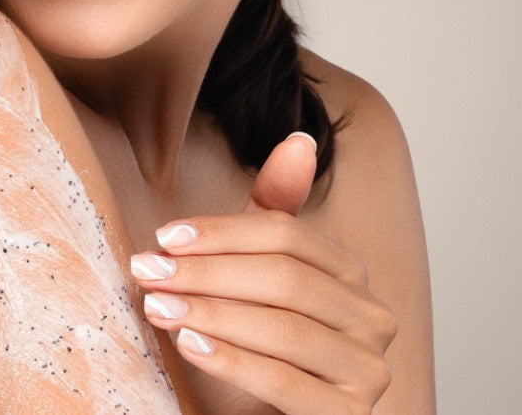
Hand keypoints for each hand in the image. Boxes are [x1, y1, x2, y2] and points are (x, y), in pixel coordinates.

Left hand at [130, 133, 397, 413]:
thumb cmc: (259, 351)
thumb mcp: (258, 280)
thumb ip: (273, 214)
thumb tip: (299, 139)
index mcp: (351, 276)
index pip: (288, 235)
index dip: (224, 232)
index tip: (165, 236)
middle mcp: (372, 320)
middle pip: (285, 279)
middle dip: (208, 272)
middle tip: (150, 270)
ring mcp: (367, 372)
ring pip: (285, 329)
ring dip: (212, 312)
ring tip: (157, 306)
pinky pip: (284, 382)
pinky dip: (232, 361)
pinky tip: (189, 346)